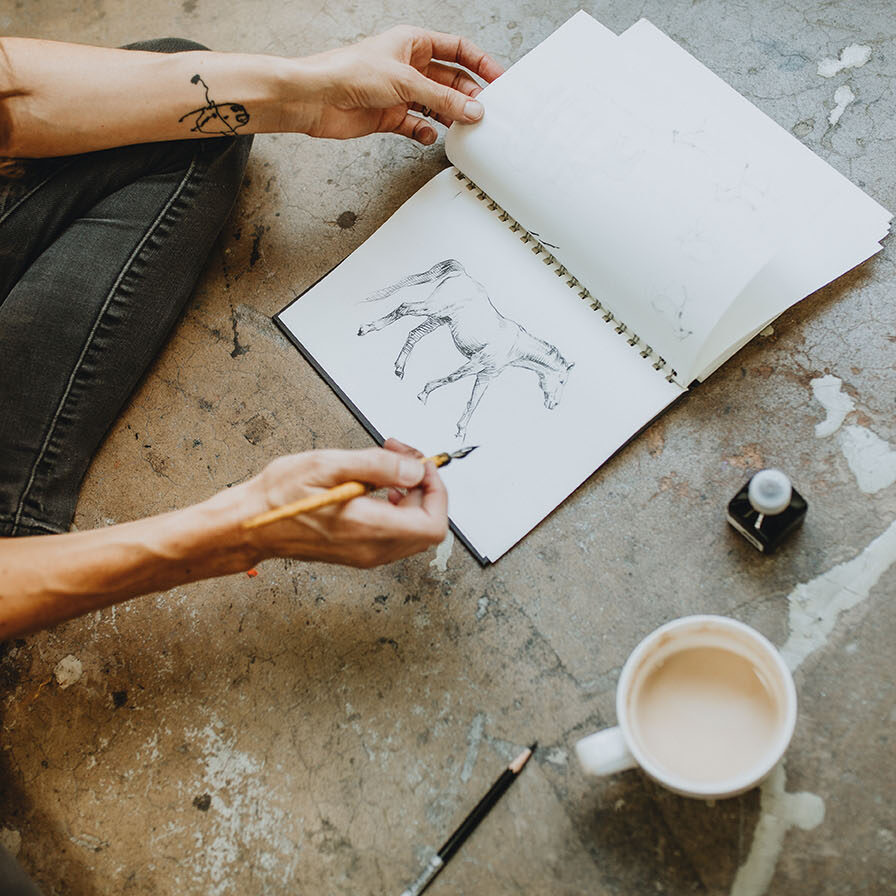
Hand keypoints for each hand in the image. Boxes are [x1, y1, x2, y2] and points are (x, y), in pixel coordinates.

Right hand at [240, 438, 447, 566]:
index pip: (433, 522)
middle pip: (427, 526)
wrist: (249, 524)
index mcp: (370, 529)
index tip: (419, 464)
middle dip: (423, 487)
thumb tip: (415, 471)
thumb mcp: (328, 465)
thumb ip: (378, 466)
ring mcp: (366, 554)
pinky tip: (373, 485)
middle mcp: (373, 549)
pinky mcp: (358, 552)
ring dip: (409, 495)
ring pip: (412, 530)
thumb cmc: (279, 495)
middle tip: (400, 456)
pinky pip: (393, 533)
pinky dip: (394, 507)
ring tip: (384, 466)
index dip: (436, 490)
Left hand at [293, 25, 504, 143]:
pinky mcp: (391, 116)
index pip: (457, 49)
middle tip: (483, 111)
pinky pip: (418, 125)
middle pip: (450, 80)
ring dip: (449, 116)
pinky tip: (430, 136)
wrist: (318, 98)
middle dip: (467, 95)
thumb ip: (442, 99)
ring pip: (436, 105)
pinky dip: (426, 132)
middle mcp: (409, 66)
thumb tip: (472, 108)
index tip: (498, 79)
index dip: (480, 63)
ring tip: (462, 127)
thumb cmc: (350, 72)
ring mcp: (401, 92)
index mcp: (414, 42)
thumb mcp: (405, 82)